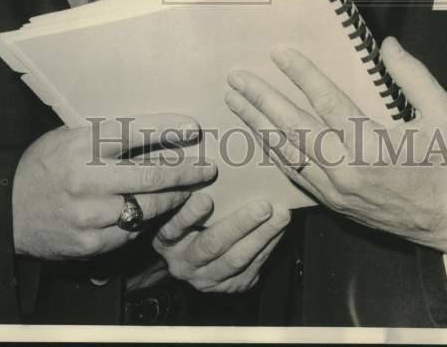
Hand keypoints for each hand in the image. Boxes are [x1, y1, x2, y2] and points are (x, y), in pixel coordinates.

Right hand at [12, 114, 215, 259]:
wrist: (8, 212)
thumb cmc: (45, 166)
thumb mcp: (69, 138)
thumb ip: (106, 137)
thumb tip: (156, 131)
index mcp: (83, 145)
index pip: (135, 132)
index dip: (169, 129)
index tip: (194, 128)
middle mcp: (88, 179)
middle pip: (152, 174)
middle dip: (186, 171)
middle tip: (208, 168)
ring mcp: (90, 215)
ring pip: (148, 208)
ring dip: (174, 199)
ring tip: (189, 192)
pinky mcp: (91, 243)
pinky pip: (131, 231)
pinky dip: (147, 222)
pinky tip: (157, 214)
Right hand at [153, 192, 289, 292]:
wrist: (191, 258)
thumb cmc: (186, 216)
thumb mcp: (176, 206)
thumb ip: (184, 190)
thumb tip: (201, 160)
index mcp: (166, 241)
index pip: (173, 229)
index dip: (188, 216)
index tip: (205, 200)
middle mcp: (183, 263)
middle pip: (211, 245)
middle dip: (239, 225)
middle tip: (262, 206)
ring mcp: (207, 278)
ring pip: (236, 259)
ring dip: (262, 236)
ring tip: (280, 215)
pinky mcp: (228, 286)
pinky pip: (251, 268)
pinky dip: (268, 246)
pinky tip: (279, 228)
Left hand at [226, 39, 446, 255]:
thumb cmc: (446, 165)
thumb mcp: (442, 115)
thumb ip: (413, 76)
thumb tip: (386, 45)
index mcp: (371, 145)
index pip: (327, 102)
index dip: (301, 75)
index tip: (278, 53)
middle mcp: (346, 169)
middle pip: (293, 128)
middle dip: (262, 100)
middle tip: (237, 78)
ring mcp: (335, 190)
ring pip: (287, 153)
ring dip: (258, 125)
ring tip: (235, 101)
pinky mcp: (332, 203)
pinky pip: (294, 175)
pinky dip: (273, 153)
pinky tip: (258, 135)